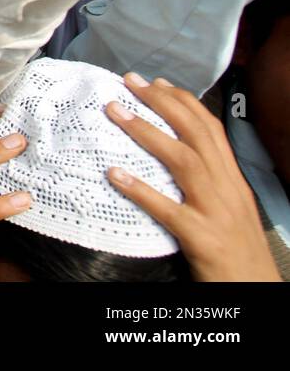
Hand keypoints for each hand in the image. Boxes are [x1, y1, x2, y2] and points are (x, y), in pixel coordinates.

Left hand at [106, 74, 279, 280]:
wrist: (256, 289)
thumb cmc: (234, 247)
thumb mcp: (226, 205)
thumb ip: (205, 179)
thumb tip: (170, 150)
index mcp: (231, 180)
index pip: (209, 129)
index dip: (182, 102)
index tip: (154, 81)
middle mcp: (227, 189)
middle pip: (196, 136)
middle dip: (162, 104)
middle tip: (129, 81)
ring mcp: (217, 213)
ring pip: (184, 164)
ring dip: (147, 133)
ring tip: (115, 112)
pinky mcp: (203, 239)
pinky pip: (169, 211)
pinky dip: (142, 191)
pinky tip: (114, 174)